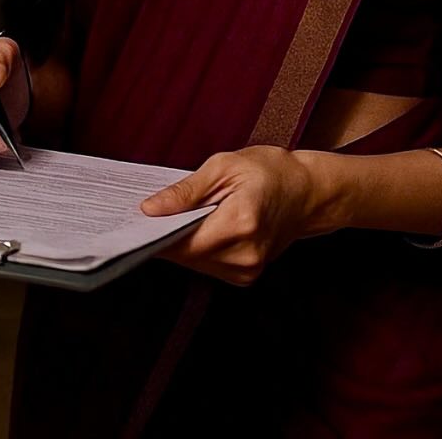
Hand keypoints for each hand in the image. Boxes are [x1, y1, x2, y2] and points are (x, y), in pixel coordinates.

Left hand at [140, 146, 331, 285]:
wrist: (309, 192)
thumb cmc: (271, 171)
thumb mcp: (223, 166)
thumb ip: (185, 192)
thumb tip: (150, 209)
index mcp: (241, 224)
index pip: (182, 242)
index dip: (153, 234)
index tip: (132, 222)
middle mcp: (246, 254)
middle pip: (185, 255)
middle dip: (165, 234)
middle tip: (150, 211)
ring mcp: (249, 269)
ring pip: (194, 262)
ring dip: (181, 241)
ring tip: (180, 214)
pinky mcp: (248, 274)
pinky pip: (208, 264)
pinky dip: (197, 247)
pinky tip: (198, 226)